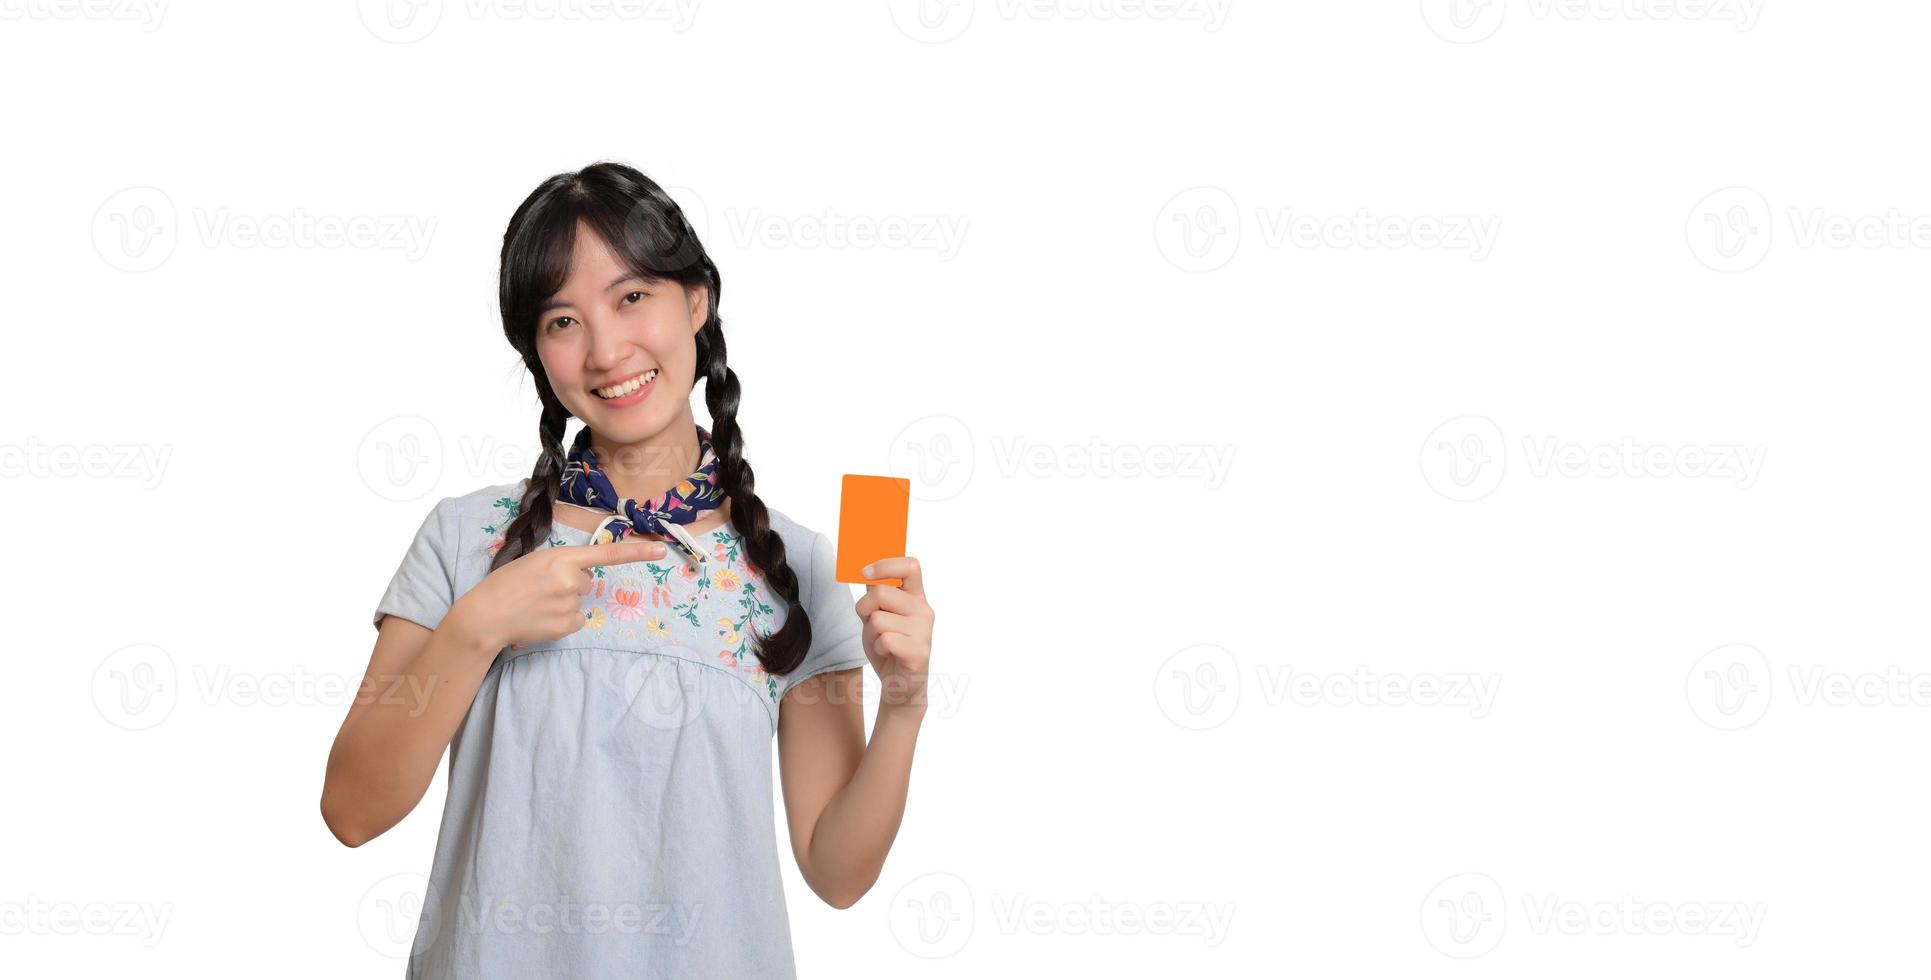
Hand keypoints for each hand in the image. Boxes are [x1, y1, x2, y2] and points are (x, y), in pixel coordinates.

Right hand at [451, 538, 666, 649]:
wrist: (485, 615)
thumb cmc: (506, 584)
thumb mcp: (534, 561)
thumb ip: (562, 564)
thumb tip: (583, 576)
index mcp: (561, 557)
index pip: (607, 553)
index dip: (637, 552)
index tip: (661, 550)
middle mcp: (570, 580)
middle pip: (587, 580)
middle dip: (570, 583)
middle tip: (541, 588)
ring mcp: (570, 604)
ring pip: (580, 601)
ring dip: (564, 602)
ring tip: (536, 604)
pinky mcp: (567, 626)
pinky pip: (577, 620)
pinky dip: (562, 620)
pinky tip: (541, 618)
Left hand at [854, 556, 933, 711]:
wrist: (901, 684)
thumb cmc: (889, 645)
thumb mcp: (880, 614)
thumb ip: (877, 593)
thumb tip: (866, 567)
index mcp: (916, 596)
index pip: (911, 566)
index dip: (886, 565)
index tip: (866, 572)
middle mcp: (923, 610)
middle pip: (882, 593)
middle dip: (865, 608)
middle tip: (870, 621)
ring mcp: (923, 631)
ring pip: (878, 619)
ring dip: (871, 633)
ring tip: (882, 642)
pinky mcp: (918, 652)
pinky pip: (885, 640)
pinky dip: (878, 648)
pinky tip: (888, 654)